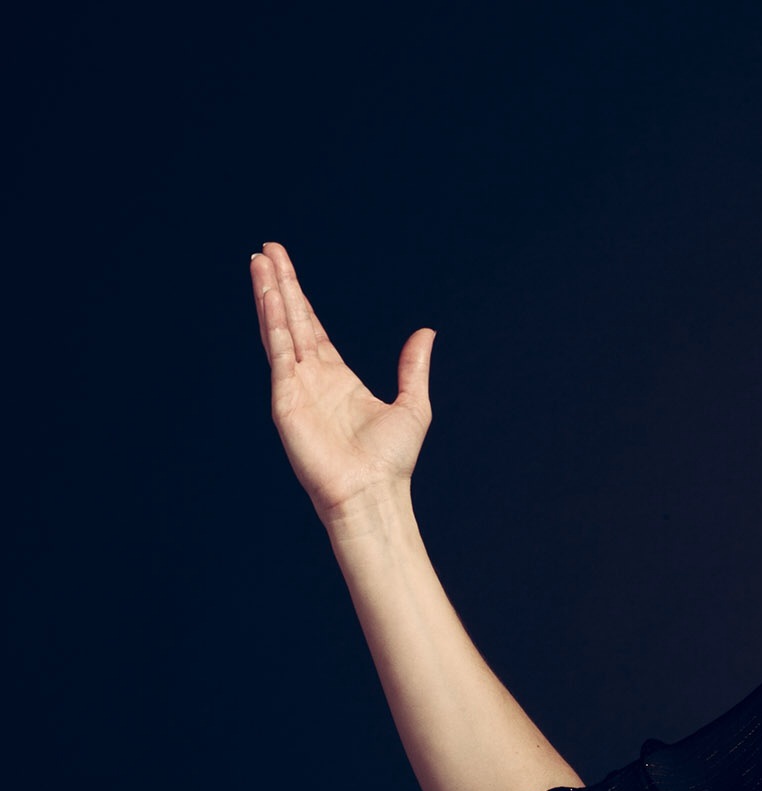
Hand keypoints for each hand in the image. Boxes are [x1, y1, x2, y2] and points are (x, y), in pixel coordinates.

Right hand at [250, 242, 433, 525]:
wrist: (373, 493)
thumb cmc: (391, 461)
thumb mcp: (413, 404)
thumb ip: (413, 367)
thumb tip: (426, 332)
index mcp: (338, 380)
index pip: (314, 330)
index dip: (300, 299)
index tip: (285, 269)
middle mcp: (313, 380)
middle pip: (293, 321)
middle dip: (280, 285)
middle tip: (267, 250)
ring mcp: (296, 388)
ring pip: (281, 330)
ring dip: (270, 295)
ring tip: (260, 261)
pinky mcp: (286, 400)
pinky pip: (279, 352)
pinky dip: (274, 323)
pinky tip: (269, 296)